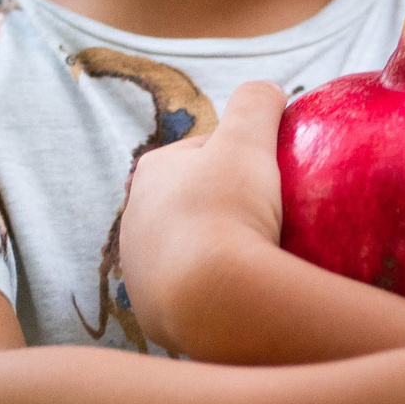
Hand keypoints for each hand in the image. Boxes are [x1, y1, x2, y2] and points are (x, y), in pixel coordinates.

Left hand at [117, 80, 286, 353]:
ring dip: (219, 251)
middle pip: (194, 203)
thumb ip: (256, 101)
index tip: (271, 174)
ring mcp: (140, 271)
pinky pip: (193, 294)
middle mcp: (134, 219)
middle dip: (227, 206)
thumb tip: (268, 90)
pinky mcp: (152, 314)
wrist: (213, 299)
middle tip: (270, 217)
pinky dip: (216, 290)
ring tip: (260, 258)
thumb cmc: (228, 208)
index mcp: (151, 172)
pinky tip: (244, 292)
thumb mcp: (249, 138)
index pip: (203, 153)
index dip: (240, 158)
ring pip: (189, 250)